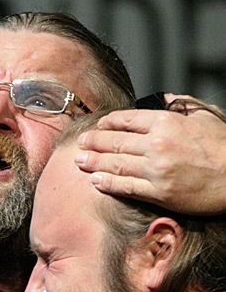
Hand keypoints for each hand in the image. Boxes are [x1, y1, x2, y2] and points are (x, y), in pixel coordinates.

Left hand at [74, 94, 225, 214]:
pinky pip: (127, 187)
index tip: (98, 125)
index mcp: (167, 122)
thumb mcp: (204, 116)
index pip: (128, 120)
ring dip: (94, 162)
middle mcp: (157, 144)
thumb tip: (162, 99)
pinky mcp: (159, 192)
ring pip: (117, 164)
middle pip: (116, 141)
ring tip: (79, 161)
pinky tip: (96, 180)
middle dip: (94, 142)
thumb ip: (180, 105)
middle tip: (80, 143)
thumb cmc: (224, 145)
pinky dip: (109, 183)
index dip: (109, 123)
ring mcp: (157, 169)